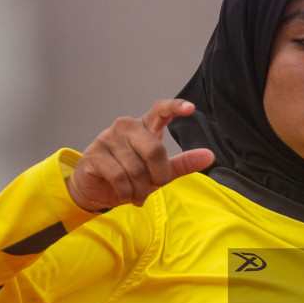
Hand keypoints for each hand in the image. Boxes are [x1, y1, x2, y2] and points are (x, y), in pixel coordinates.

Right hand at [67, 99, 213, 211]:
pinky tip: (124, 195)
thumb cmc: (129, 177)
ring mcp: (107, 138)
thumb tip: (209, 156)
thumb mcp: (159, 172)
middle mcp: (126, 127)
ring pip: (136, 169)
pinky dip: (125, 192)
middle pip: (154, 150)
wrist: (96, 190)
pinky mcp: (94, 155)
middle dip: (158, 176)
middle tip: (153, 186)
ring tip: (135, 194)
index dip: (175, 107)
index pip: (160, 110)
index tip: (191, 108)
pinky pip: (119, 177)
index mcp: (144, 127)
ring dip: (140, 190)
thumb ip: (183, 163)